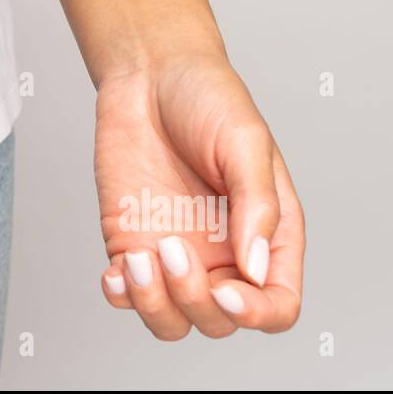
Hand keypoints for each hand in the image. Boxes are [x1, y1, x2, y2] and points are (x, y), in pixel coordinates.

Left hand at [95, 51, 304, 338]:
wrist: (148, 73)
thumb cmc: (208, 97)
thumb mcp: (245, 141)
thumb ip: (256, 204)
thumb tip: (255, 271)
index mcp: (267, 235)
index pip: (276, 305)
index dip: (257, 314)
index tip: (227, 291)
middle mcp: (223, 254)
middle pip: (220, 321)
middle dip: (195, 300)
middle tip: (171, 248)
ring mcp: (175, 253)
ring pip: (172, 319)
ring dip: (155, 306)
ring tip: (139, 260)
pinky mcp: (130, 243)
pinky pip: (126, 294)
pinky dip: (120, 296)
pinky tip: (116, 270)